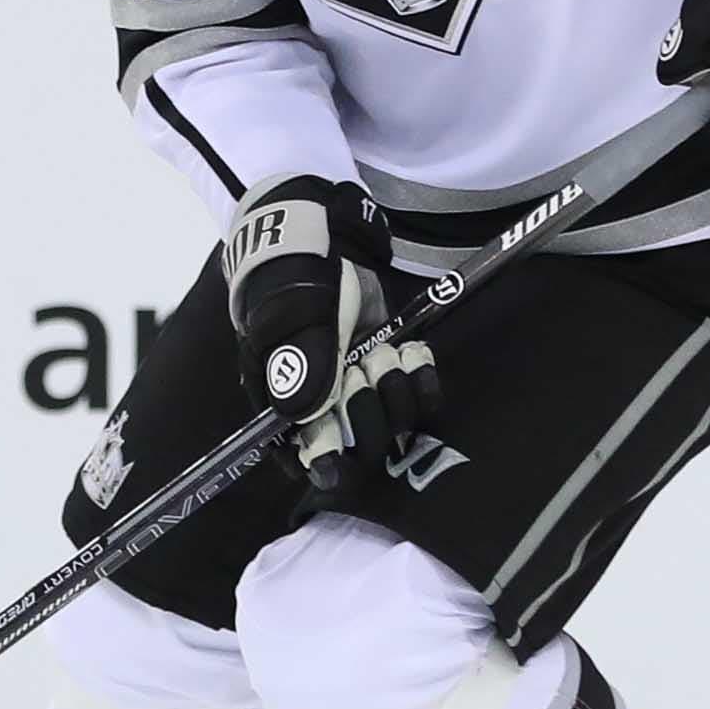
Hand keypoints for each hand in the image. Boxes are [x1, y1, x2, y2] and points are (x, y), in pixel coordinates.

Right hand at [222, 175, 434, 499]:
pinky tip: (410, 353)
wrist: (324, 246)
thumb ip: (299, 363)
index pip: (306, 460)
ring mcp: (363, 393)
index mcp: (286, 406)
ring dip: (394, 386)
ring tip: (380, 351)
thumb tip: (304, 418)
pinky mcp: (392, 373)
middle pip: (362, 447)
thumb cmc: (293, 284)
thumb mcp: (292, 316)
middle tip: (359, 368)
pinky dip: (423, 379)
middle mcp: (327, 410)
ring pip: (396, 423)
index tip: (343, 455)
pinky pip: (423, 399)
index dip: (329, 462)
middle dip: (368, 409)